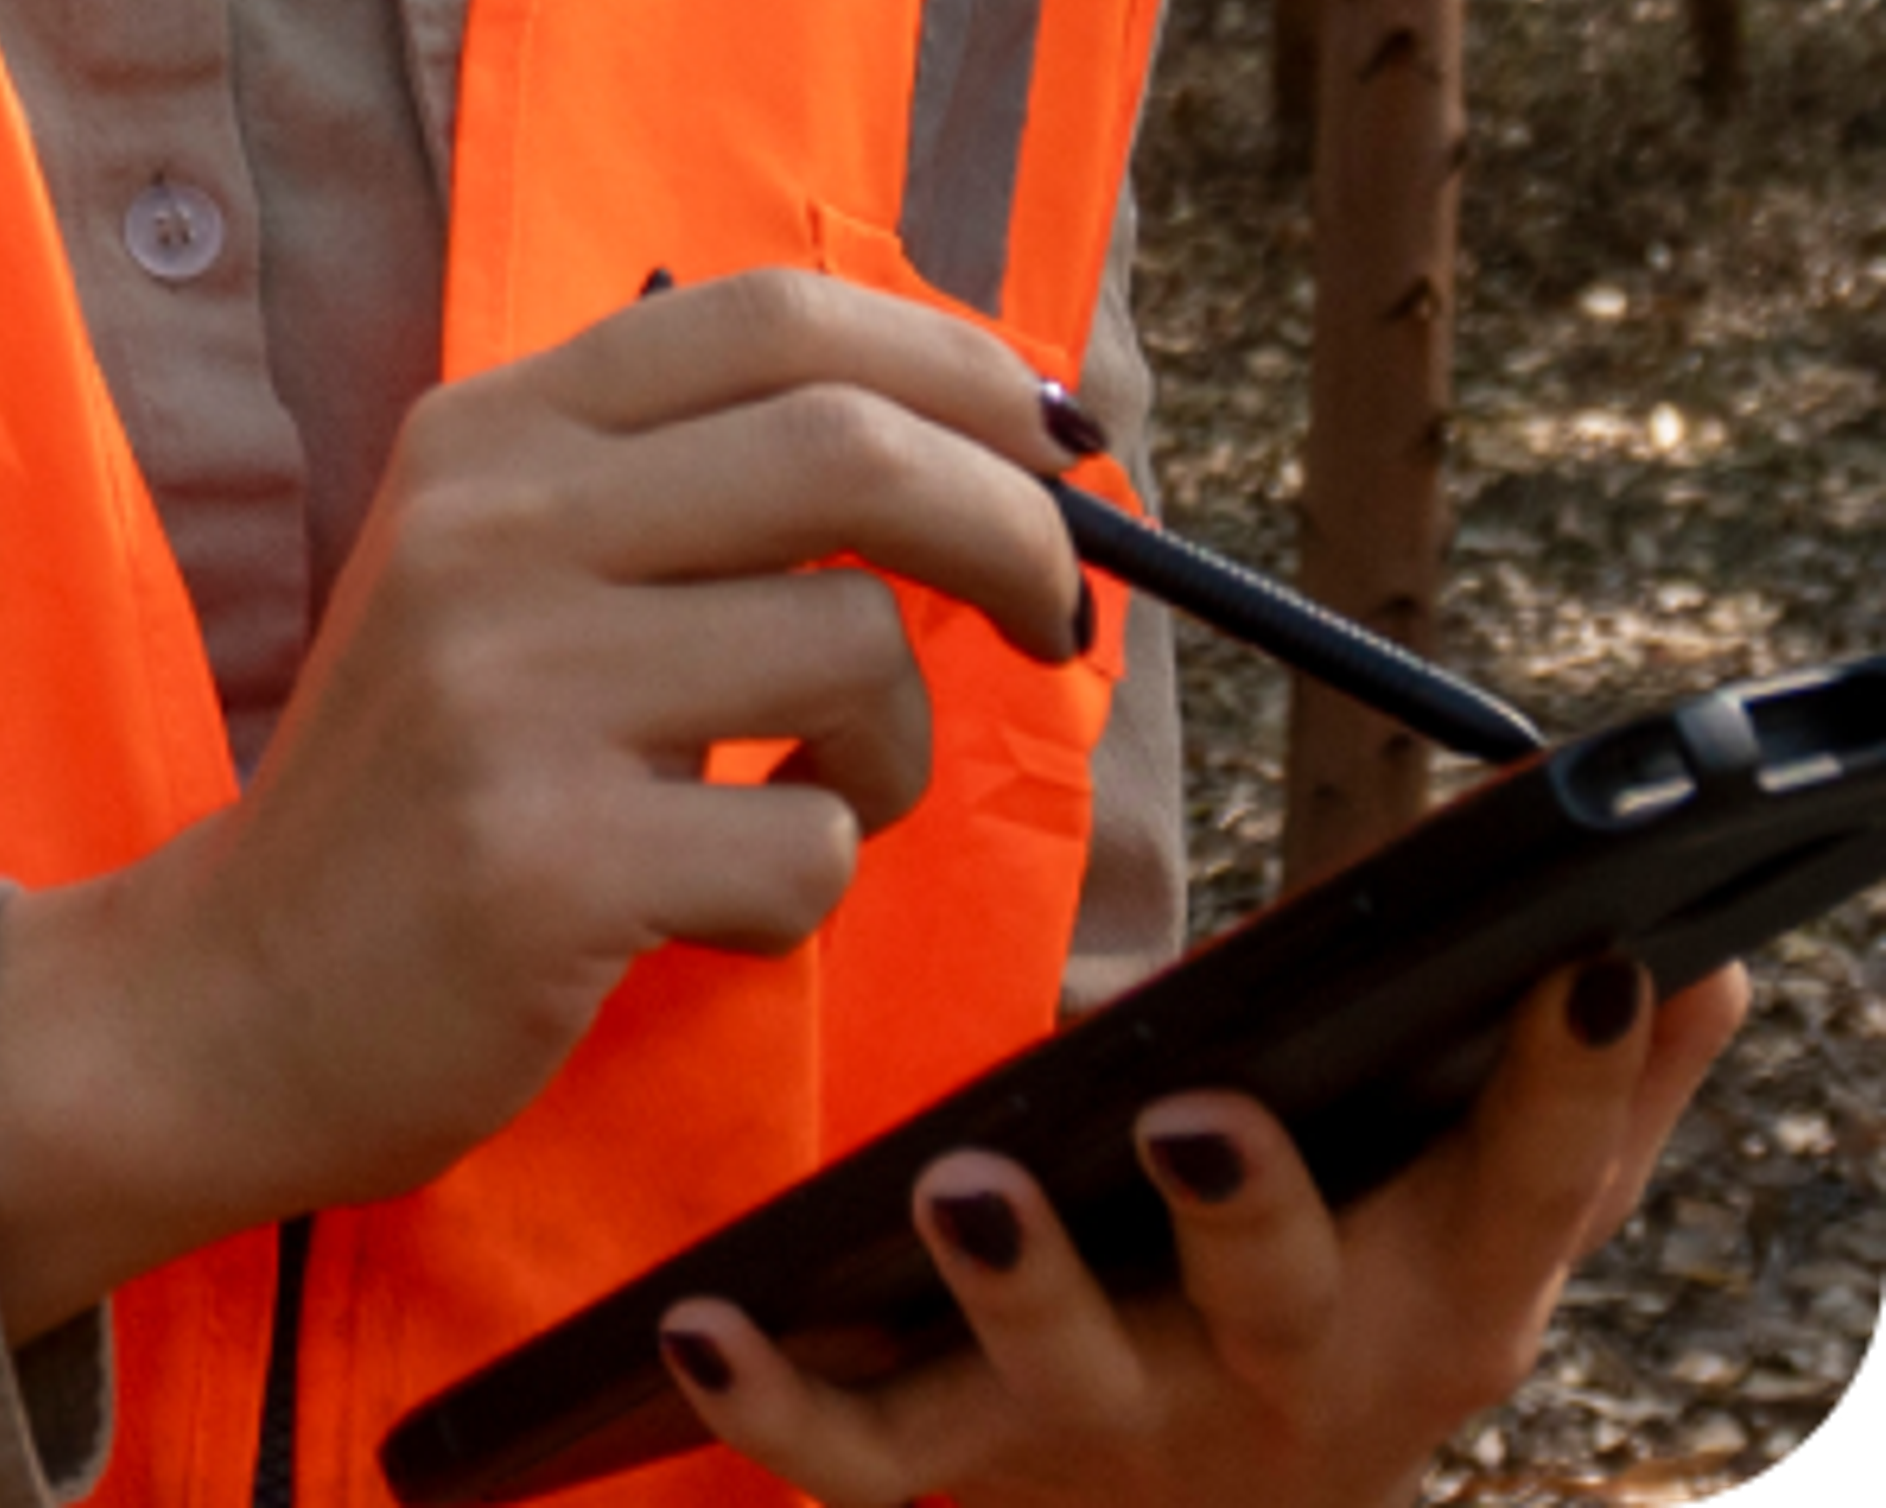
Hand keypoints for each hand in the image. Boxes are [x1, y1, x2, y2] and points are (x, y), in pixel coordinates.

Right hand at [0, 266, 1097, 1339]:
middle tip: (1054, 612)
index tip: (1058, 440)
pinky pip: (806, 847)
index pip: (771, 317)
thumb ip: (684, 490)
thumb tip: (972, 446)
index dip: (954, 361)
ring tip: (824, 798)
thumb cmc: (429, 777)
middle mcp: (497, 525)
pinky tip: (718, 903)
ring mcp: (512, 687)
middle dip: (1012, 525)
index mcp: (498, 431)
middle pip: (849, 450)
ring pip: (852, 651)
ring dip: (900, 747)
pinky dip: (813, 883)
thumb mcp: (512, 572)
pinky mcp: (543, 859)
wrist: (239, 988)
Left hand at [651, 950, 1751, 1506]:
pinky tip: (705, 1325)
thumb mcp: (1488, 1216)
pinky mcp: (963, 1471)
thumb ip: (1593, 1099)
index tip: (1586, 956)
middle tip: (1205, 1114)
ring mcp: (1118, 1430)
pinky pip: (864, 1458)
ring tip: (963, 1187)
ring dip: (1020, 1287)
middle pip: (1287, 1297)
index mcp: (1439, 1287)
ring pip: (1065, 1373)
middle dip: (1254, 1211)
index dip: (1573, 1082)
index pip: (1531, 1181)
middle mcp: (1286, 1372)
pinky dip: (778, 1404)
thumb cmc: (1361, 1298)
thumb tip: (1699, 948)